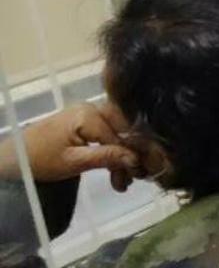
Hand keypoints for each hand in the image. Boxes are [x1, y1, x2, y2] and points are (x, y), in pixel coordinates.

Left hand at [0, 103, 142, 191]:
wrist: (14, 157)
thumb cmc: (40, 160)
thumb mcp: (73, 162)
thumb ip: (105, 157)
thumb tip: (135, 159)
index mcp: (88, 114)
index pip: (119, 136)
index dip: (130, 157)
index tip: (136, 178)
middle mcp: (92, 107)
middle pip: (123, 129)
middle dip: (129, 155)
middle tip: (131, 179)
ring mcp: (89, 112)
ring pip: (118, 131)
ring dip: (122, 154)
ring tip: (122, 179)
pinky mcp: (85, 120)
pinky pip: (107, 132)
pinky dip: (112, 149)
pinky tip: (114, 168)